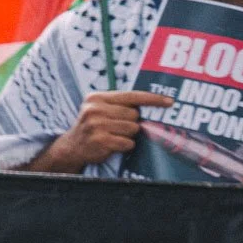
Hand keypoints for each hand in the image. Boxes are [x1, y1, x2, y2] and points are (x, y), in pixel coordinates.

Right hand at [41, 90, 173, 169]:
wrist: (72, 147)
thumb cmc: (93, 127)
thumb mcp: (100, 109)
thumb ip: (120, 105)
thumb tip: (153, 106)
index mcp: (96, 98)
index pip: (131, 96)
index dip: (152, 99)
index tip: (169, 102)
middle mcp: (94, 109)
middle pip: (134, 114)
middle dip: (131, 123)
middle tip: (117, 127)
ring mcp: (96, 125)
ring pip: (132, 129)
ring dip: (127, 135)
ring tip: (113, 136)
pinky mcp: (99, 140)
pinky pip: (127, 142)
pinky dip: (124, 145)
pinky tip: (112, 144)